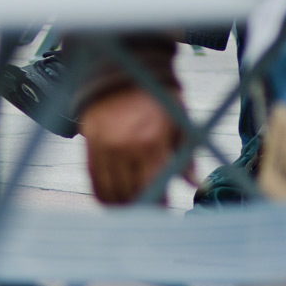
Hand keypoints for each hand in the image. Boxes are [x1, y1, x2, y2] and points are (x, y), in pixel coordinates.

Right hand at [80, 87, 186, 204]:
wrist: (123, 74)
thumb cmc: (158, 100)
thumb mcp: (178, 121)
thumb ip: (186, 154)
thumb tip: (196, 184)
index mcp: (150, 141)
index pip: (154, 186)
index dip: (159, 204)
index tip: (164, 212)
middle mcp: (124, 146)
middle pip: (131, 194)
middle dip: (142, 206)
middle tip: (149, 212)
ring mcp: (104, 146)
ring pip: (111, 191)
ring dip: (122, 205)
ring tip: (133, 207)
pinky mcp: (89, 144)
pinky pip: (94, 180)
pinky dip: (104, 195)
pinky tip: (115, 199)